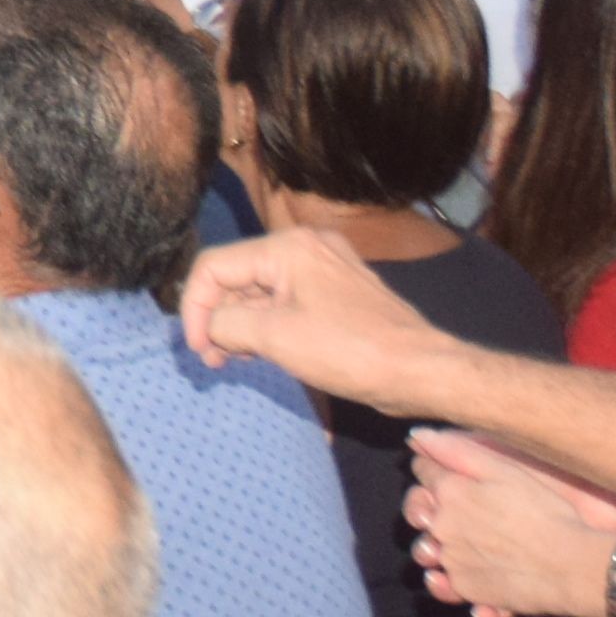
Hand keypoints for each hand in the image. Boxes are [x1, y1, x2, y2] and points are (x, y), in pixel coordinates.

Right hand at [177, 223, 462, 407]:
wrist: (421, 370)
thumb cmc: (348, 350)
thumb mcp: (275, 337)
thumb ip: (227, 324)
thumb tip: (211, 327)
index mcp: (287, 248)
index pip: (214, 267)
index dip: (195, 308)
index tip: (199, 349)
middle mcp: (305, 246)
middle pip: (237, 275)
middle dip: (219, 317)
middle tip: (216, 360)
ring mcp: (325, 267)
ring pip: (261, 289)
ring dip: (242, 324)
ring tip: (237, 360)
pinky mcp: (338, 291)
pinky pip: (287, 299)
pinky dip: (268, 323)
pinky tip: (264, 351)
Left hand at [409, 427, 615, 616]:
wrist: (570, 565)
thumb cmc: (545, 512)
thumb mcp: (505, 470)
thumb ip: (457, 450)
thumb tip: (416, 436)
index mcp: (450, 492)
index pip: (423, 471)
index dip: (434, 468)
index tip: (449, 473)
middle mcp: (442, 526)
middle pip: (420, 511)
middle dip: (433, 507)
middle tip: (463, 512)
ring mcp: (451, 559)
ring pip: (430, 547)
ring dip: (440, 544)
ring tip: (469, 544)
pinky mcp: (465, 588)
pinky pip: (447, 581)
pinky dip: (456, 575)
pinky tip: (477, 570)